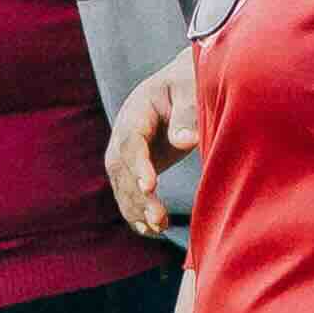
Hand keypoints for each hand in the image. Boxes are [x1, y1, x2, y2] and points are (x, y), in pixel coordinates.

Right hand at [102, 56, 198, 239]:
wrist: (183, 82)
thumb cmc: (191, 81)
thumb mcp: (192, 88)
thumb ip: (188, 113)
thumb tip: (182, 141)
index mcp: (137, 110)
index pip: (131, 140)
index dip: (138, 164)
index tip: (149, 186)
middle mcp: (124, 133)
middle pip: (122, 168)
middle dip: (137, 195)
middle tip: (158, 216)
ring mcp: (126, 152)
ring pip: (122, 184)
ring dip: (137, 209)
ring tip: (159, 227)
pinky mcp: (135, 167)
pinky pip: (129, 192)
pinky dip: (136, 213)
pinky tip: (151, 230)